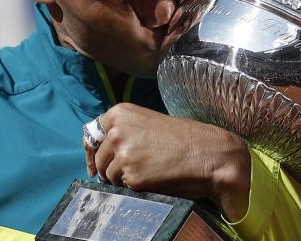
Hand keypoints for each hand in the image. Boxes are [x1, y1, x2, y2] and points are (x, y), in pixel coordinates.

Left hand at [83, 103, 250, 219]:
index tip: (93, 163)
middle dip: (109, 168)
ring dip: (122, 179)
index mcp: (120, 113)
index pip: (92, 134)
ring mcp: (123, 154)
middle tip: (131, 171)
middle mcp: (117, 131)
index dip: (92, 151)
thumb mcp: (149, 124)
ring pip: (109, 175)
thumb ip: (126, 131)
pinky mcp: (132, 176)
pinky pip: (123, 187)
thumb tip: (105, 151)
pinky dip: (135, 188)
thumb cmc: (185, 139)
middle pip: (99, 158)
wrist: (208, 153)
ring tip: (148, 172)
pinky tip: (153, 180)